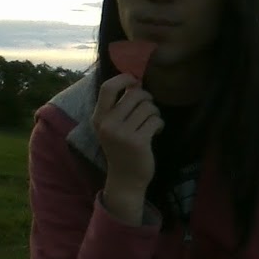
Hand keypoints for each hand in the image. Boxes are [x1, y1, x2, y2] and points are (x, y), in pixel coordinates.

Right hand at [92, 73, 163, 189]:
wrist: (125, 180)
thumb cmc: (121, 149)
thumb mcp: (110, 128)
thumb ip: (117, 107)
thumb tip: (135, 82)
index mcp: (98, 118)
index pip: (107, 88)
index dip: (124, 79)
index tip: (135, 81)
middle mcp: (108, 124)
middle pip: (134, 94)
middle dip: (147, 98)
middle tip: (149, 108)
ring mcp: (122, 134)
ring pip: (148, 107)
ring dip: (155, 113)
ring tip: (152, 122)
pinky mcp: (138, 142)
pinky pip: (155, 120)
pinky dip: (160, 124)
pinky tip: (156, 131)